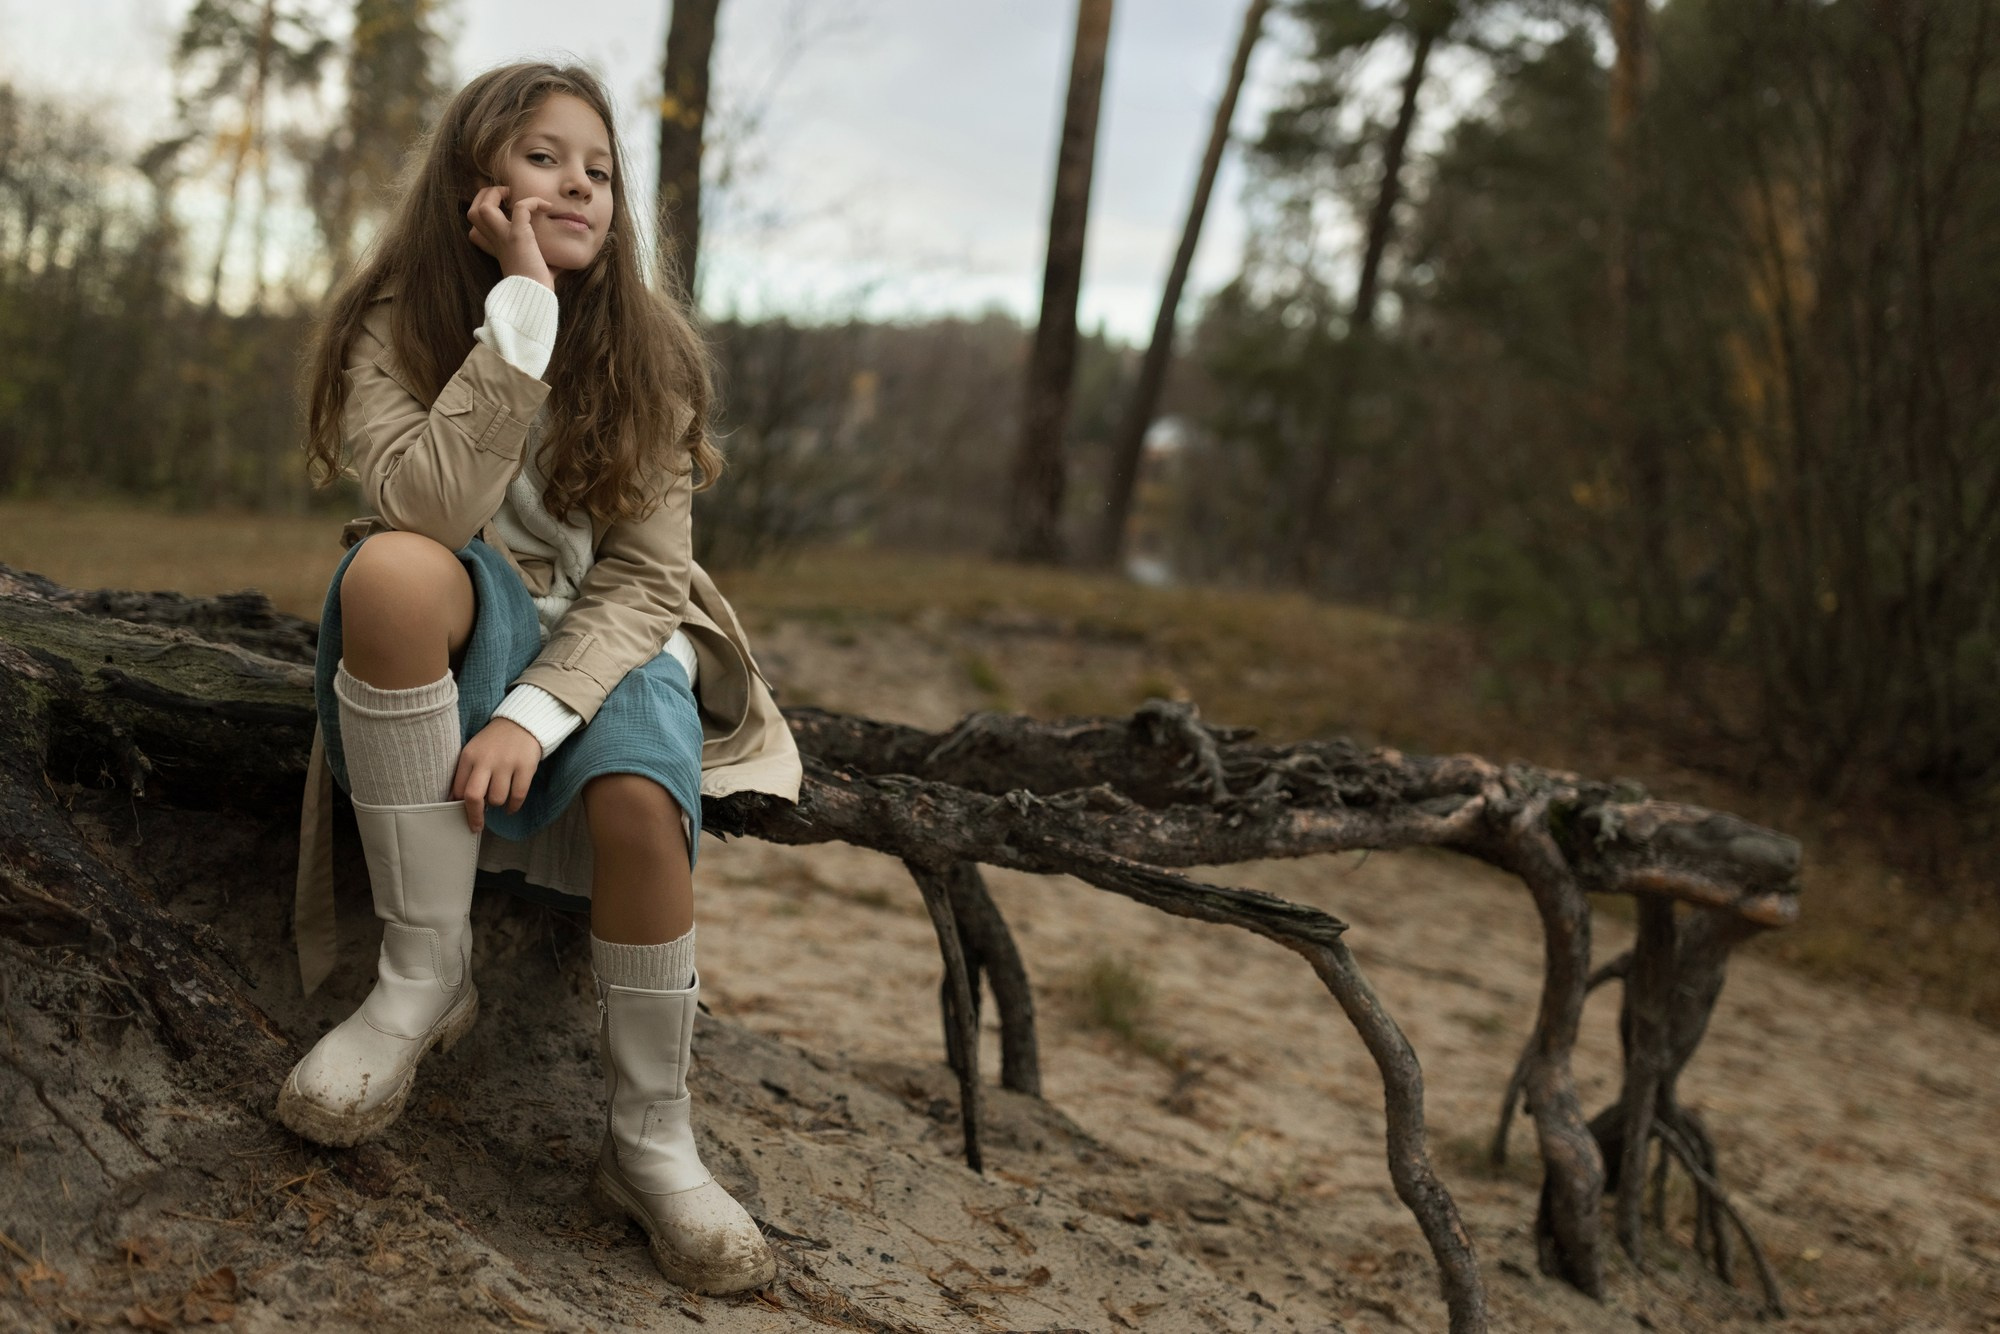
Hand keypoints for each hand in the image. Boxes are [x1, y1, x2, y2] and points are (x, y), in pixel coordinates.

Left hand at [451, 717, 541, 833]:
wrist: (521, 722)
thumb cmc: (494, 742)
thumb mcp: (474, 752)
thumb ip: (465, 774)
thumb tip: (456, 801)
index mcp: (469, 756)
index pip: (459, 789)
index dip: (460, 806)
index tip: (463, 815)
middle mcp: (486, 760)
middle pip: (474, 797)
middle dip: (475, 816)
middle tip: (477, 826)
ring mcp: (506, 763)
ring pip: (497, 799)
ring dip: (497, 805)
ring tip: (499, 801)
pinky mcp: (525, 767)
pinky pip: (518, 796)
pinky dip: (513, 807)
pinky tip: (511, 807)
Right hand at [466, 185, 555, 289]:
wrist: (535, 298)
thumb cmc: (538, 287)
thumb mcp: (536, 269)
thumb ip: (541, 260)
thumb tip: (562, 261)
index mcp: (496, 247)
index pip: (476, 225)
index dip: (485, 209)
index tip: (506, 206)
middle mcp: (496, 240)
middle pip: (473, 211)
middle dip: (486, 196)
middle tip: (507, 195)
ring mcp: (504, 237)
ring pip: (482, 207)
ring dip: (497, 194)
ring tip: (514, 193)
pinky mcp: (518, 236)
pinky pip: (520, 207)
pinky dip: (533, 201)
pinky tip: (547, 206)